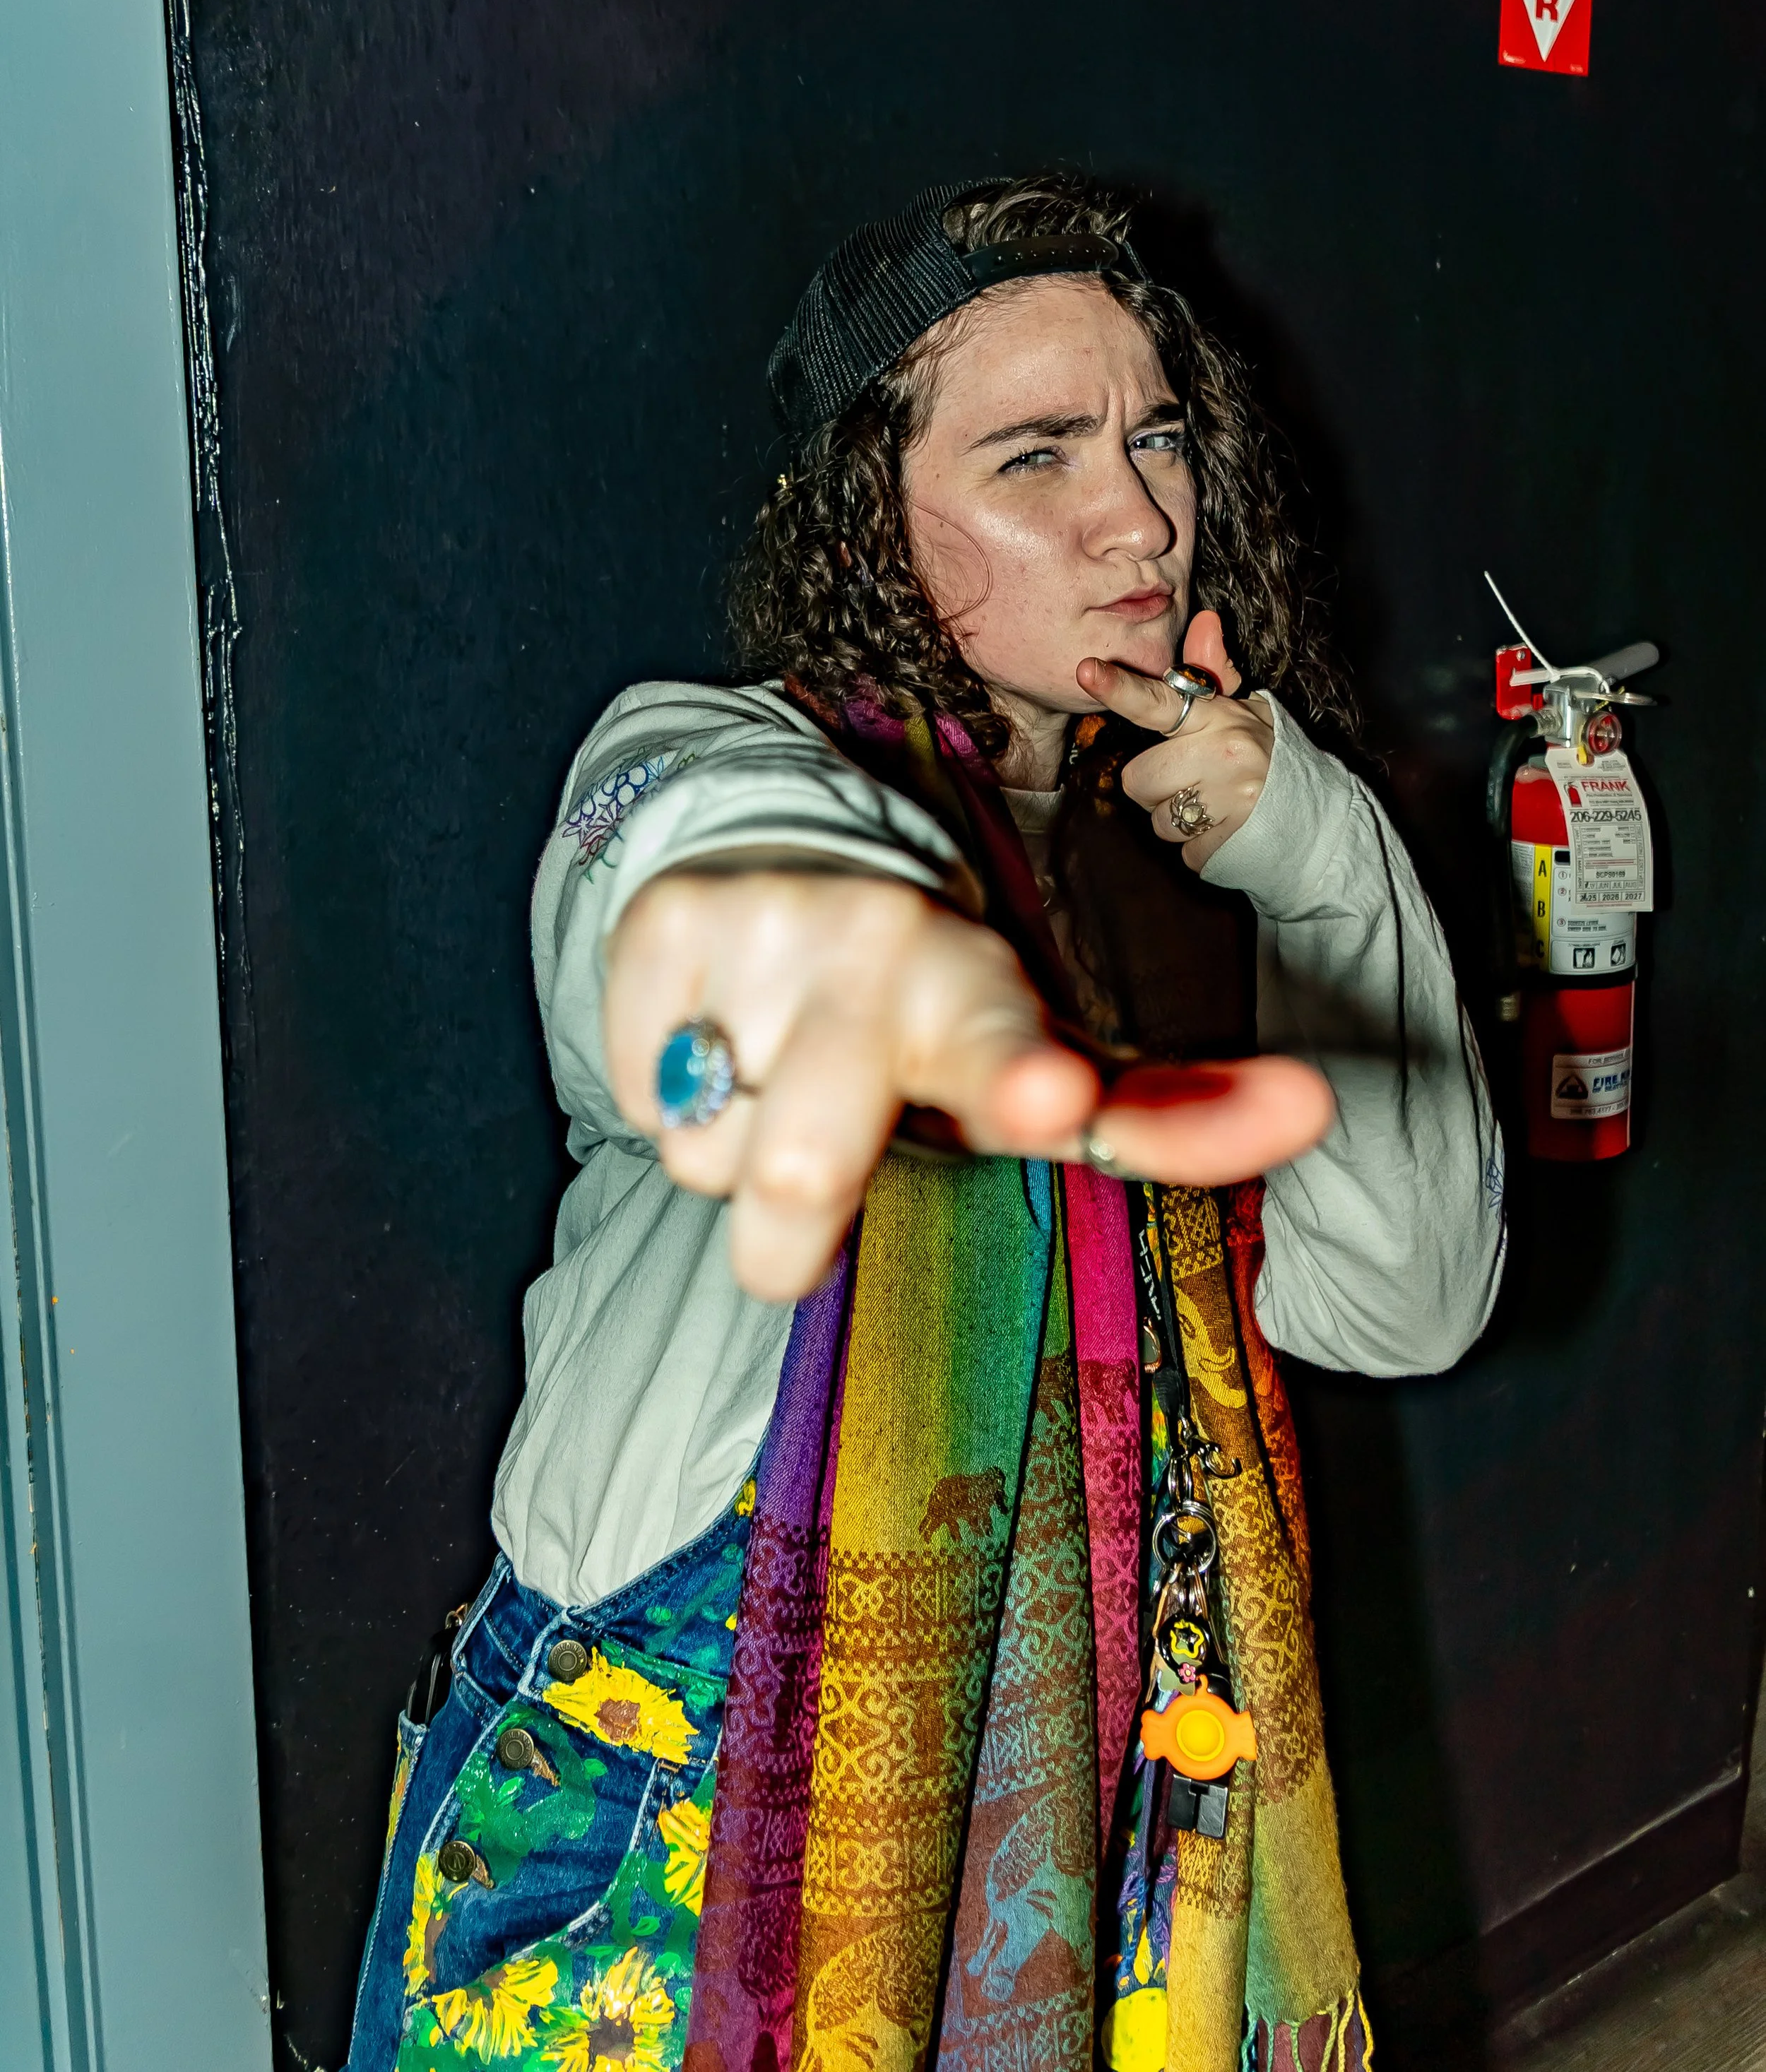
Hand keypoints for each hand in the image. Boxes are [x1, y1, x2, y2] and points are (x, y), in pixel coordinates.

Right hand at [604, 867, 1331, 1299]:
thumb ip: (1165, 1113)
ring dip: (733, 1159)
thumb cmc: (926, 1012)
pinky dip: (670, 1104)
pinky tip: (712, 1038)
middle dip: (785, 1240)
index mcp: (980, 989)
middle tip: (802, 1208)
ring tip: (771, 1082)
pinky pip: (644, 1102)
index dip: (1019, 1078)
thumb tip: (1310, 1107)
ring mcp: (765, 927)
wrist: (774, 865)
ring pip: (711, 1159)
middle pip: (803, 1169)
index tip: (1047, 1096)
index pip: (1000, 1049)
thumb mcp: (1033, 1058)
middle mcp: (878, 941)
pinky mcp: (661, 924)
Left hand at [1076, 609, 1272, 870]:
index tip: (1087, 671)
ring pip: (1157, 819)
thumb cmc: (1272, 758)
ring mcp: (1227, 800)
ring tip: (1213, 807)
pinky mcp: (1228, 843)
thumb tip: (1203, 619)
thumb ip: (1215, 674)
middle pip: (1138, 779)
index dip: (1120, 688)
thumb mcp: (1247, 712)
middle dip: (1157, 788)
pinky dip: (1199, 847)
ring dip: (1177, 820)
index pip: (1161, 702)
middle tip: (1194, 782)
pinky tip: (1225, 831)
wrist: (1321, 817)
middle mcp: (1223, 755)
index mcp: (1220, 719)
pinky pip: (1183, 850)